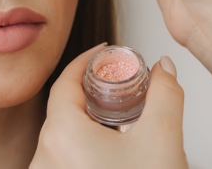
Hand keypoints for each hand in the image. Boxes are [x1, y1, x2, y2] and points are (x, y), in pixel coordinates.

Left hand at [30, 44, 187, 168]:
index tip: (103, 53)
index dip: (86, 61)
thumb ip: (166, 94)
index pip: (65, 81)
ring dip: (90, 122)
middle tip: (118, 85)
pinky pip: (64, 161)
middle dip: (92, 92)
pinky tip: (112, 154)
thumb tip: (164, 70)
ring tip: (120, 120)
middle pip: (63, 108)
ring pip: (63, 137)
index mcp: (61, 136)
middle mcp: (45, 159)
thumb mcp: (164, 140)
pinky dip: (85, 148)